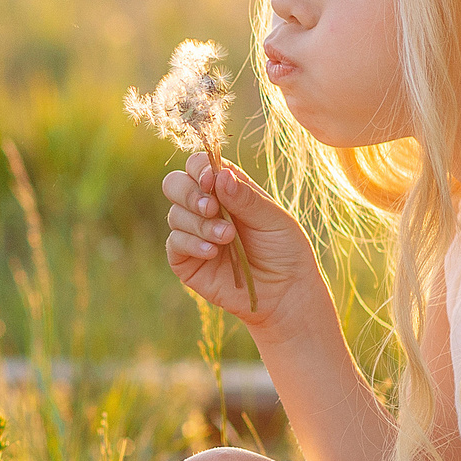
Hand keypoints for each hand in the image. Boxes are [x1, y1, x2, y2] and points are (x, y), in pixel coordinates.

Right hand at [161, 153, 320, 331]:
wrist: (285, 294)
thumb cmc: (285, 251)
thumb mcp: (274, 219)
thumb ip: (246, 198)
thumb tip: (220, 174)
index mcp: (227, 190)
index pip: (199, 166)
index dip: (199, 168)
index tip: (211, 180)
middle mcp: (206, 208)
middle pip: (175, 184)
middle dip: (190, 193)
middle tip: (212, 208)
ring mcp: (193, 234)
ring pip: (175, 215)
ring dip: (200, 224)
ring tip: (227, 238)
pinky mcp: (186, 261)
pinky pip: (175, 243)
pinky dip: (192, 244)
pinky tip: (212, 252)